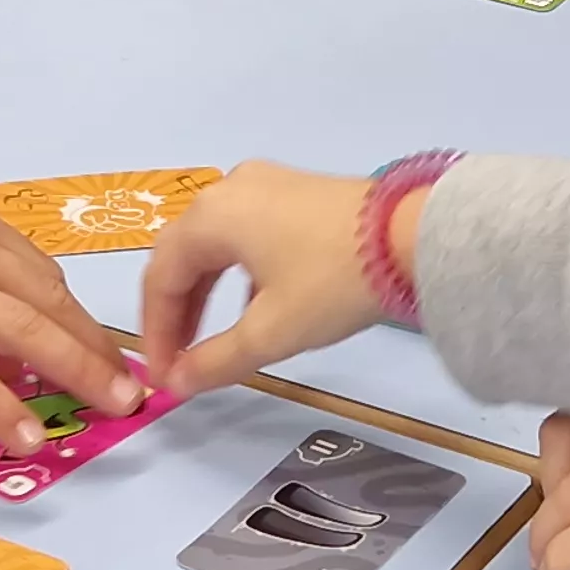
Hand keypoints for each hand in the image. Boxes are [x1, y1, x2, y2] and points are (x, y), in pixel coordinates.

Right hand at [0, 165, 137, 450]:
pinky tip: (25, 437)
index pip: (37, 273)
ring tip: (109, 412)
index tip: (105, 350)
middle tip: (131, 390)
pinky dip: (3, 407)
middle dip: (95, 349)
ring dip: (74, 375)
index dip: (78, 318)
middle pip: (47, 301)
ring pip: (23, 332)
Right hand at [136, 159, 397, 395]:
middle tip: (180, 361)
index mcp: (209, 217)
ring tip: (211, 339)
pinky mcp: (297, 190)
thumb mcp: (271, 331)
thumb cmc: (332, 282)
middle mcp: (228, 190)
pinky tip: (256, 306)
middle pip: (183, 255)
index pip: (160, 278)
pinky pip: (247, 233)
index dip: (156, 333)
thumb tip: (177, 384)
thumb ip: (215, 361)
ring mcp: (265, 184)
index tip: (163, 377)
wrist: (414, 236)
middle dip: (178, 313)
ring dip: (206, 293)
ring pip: (216, 244)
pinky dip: (238, 273)